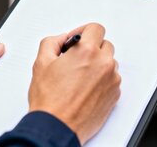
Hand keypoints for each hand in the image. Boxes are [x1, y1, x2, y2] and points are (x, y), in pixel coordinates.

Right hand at [29, 23, 120, 144]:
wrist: (57, 127)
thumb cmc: (50, 101)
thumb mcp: (41, 63)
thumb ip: (52, 42)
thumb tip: (62, 39)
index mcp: (87, 51)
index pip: (96, 28)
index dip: (84, 32)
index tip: (77, 39)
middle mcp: (103, 63)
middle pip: (104, 44)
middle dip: (91, 49)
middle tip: (76, 59)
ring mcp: (112, 79)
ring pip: (109, 62)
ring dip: (98, 64)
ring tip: (80, 77)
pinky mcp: (115, 94)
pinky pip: (112, 79)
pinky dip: (102, 80)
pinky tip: (86, 88)